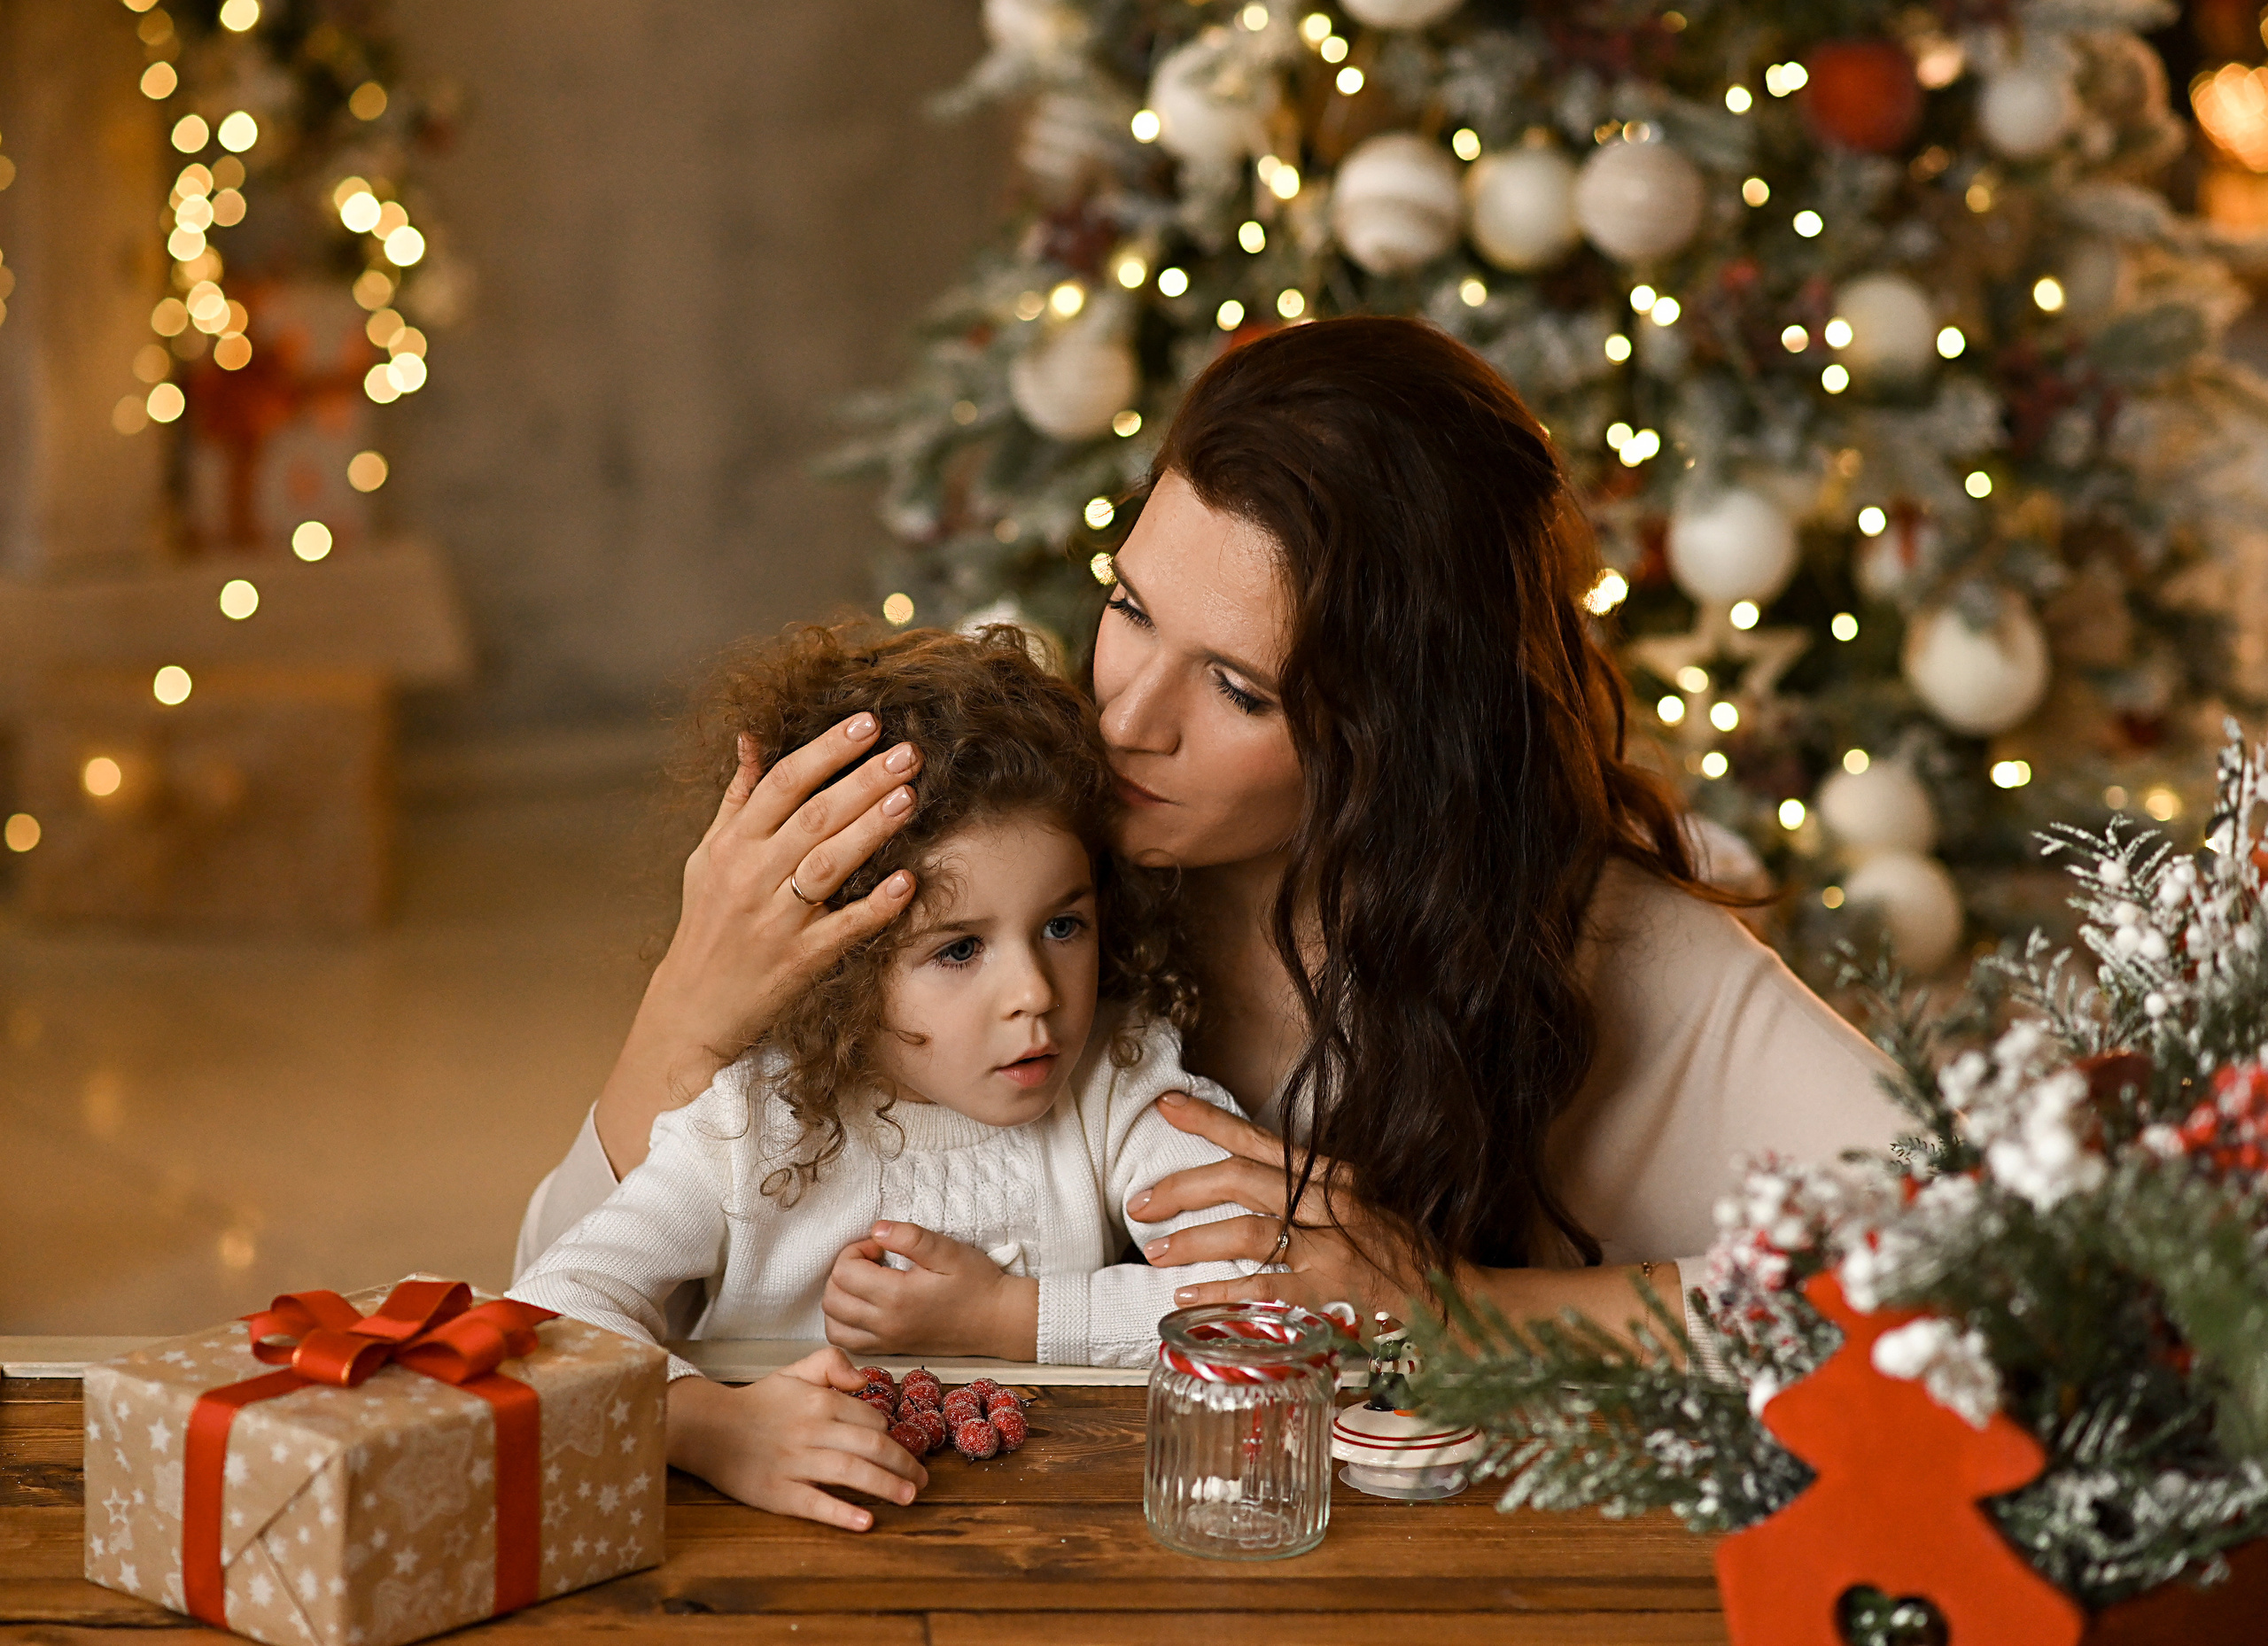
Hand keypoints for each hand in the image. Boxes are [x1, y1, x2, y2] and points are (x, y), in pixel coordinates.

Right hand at [596, 715, 923, 1170]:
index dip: (826, 750)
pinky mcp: (799, 961)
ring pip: (828, 865)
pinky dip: (875, 906)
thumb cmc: (707, 923)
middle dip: (863, 780)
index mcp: (732, 845)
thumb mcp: (708, 856)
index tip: (866, 723)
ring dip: (871, 829)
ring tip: (909, 797)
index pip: (782, 783)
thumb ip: (736, 798)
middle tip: (908, 753)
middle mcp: (751, 877)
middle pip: (813, 817)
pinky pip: (843, 929)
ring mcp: (776, 920)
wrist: (692, 1007)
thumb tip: (751, 739)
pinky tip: (908, 881)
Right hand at [666, 1346, 927, 1530]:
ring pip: (851, 1474)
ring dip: (887, 1486)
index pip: (871, 1420)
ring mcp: (794, 1463)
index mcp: (819, 1401)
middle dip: (904, 1464)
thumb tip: (864, 1378)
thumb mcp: (794, 1371)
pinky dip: (842, 1513)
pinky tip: (865, 1521)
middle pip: (871, 1447)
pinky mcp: (776, 1493)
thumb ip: (831, 1363)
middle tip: (922, 1480)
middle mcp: (810, 1430)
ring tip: (909, 1498)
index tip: (899, 1448)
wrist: (708, 1428)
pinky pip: (815, 1504)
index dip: (891, 1435)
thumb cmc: (759, 1403)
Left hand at [822, 1222, 1039, 1359]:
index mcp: (896, 1297)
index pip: (844, 1271)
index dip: (855, 1250)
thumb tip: (876, 1229)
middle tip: (872, 1260)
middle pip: (832, 1298)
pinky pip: (848, 1343)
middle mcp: (885, 1324)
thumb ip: (910, 1238)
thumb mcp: (948, 1251)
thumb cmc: (977, 1284)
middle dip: (843, 1271)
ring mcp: (887, 1341)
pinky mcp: (891, 1350)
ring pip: (834, 1324)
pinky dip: (845, 1322)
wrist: (998, 1321)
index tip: (880, 1247)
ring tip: (865, 1282)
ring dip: (840, 1298)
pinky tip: (865, 1305)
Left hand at [1128, 1091, 1428, 1321]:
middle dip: (1182, 1186)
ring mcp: (1333, 1250)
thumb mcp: (1366, 1213)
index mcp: (1337, 1179)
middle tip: (1139, 1203)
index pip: (1263, 1140)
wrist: (1460, 1309)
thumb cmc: (1409, 1263)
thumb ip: (1316, 1200)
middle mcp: (1333, 1205)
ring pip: (1246, 1231)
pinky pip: (1263, 1289)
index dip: (1211, 1121)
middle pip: (1241, 1179)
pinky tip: (1189, 1296)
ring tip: (1155, 1251)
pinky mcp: (1332, 1296)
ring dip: (1193, 1239)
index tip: (1167, 1106)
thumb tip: (1256, 1193)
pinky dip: (1220, 1292)